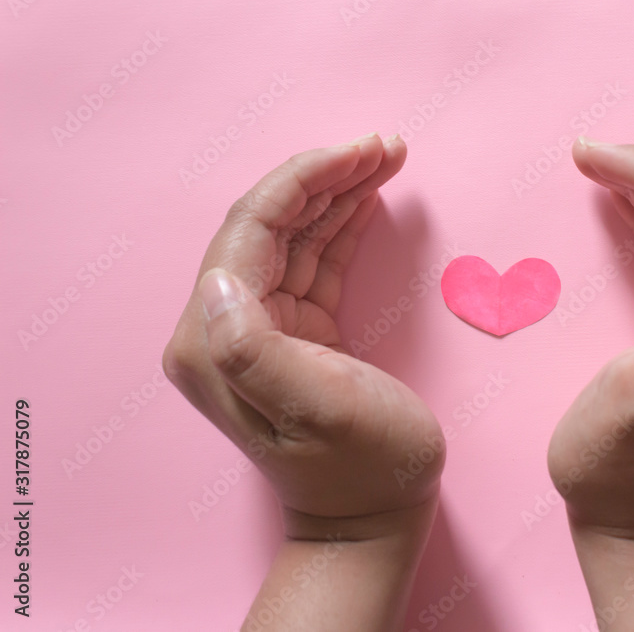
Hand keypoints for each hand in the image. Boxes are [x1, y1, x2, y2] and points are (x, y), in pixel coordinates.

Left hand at [162, 133, 444, 540]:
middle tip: (387, 146)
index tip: (366, 149)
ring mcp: (258, 328)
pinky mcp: (293, 332)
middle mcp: (225, 326)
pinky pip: (312, 262)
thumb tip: (218, 279)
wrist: (375, 516)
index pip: (253, 228)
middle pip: (271, 223)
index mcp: (216, 339)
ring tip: (387, 159)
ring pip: (294, 236)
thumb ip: (254, 346)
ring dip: (338, 194)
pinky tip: (367, 200)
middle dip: (327, 176)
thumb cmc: (362, 466)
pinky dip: (340, 226)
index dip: (307, 179)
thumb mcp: (317, 408)